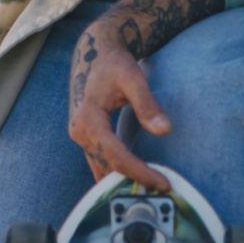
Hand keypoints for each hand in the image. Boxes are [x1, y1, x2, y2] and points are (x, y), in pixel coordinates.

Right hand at [68, 25, 172, 189]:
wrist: (94, 51)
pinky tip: (138, 176)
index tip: (164, 183)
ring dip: (125, 180)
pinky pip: (100, 161)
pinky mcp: (85, 136)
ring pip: (102, 168)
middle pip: (108, 167)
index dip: (140, 173)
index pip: (116, 157)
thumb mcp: (132, 78)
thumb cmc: (114, 62)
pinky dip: (118, 171)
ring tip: (154, 188)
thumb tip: (165, 130)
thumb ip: (147, 104)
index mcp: (88, 119)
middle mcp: (79, 132)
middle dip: (134, 181)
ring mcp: (80, 136)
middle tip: (164, 191)